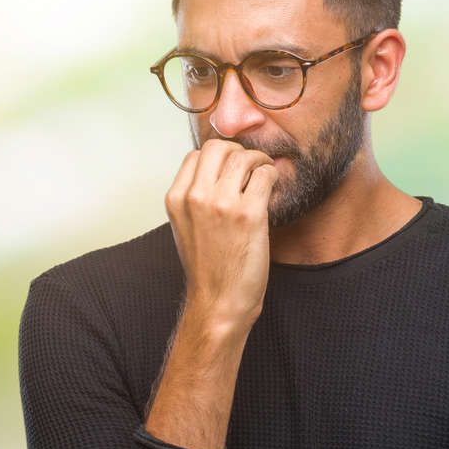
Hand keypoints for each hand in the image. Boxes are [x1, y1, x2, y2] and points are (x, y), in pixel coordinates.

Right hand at [165, 139, 277, 326]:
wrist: (219, 301)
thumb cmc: (208, 268)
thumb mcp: (186, 226)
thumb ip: (196, 198)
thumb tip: (220, 172)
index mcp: (176, 198)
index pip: (196, 154)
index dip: (218, 156)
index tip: (232, 167)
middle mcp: (195, 197)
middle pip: (218, 147)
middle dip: (239, 150)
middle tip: (252, 165)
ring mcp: (222, 204)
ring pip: (244, 156)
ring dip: (260, 160)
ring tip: (265, 174)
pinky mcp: (248, 214)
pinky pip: (265, 175)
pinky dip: (272, 175)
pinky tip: (272, 186)